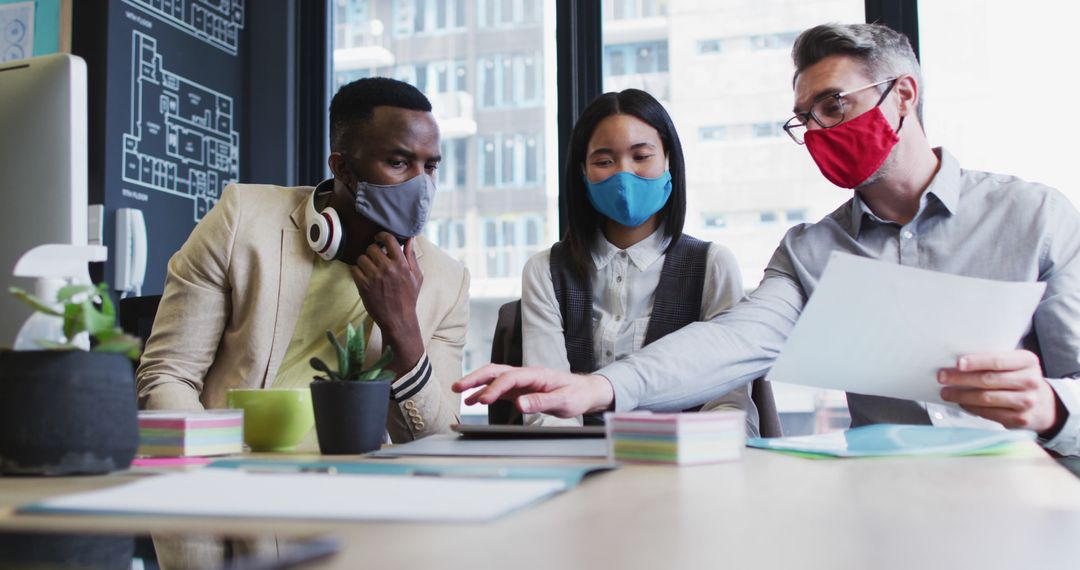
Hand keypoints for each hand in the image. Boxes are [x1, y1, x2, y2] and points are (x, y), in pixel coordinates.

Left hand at [350, 233, 423, 373]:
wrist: (398, 319)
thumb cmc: (408, 297)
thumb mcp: (417, 276)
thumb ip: (412, 256)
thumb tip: (410, 239)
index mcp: (401, 264)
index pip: (388, 239)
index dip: (382, 236)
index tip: (379, 238)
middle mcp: (387, 268)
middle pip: (371, 248)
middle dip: (372, 252)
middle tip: (375, 259)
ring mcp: (374, 277)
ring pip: (361, 258)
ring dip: (364, 262)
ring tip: (369, 270)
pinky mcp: (363, 285)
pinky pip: (354, 269)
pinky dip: (357, 272)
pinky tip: (364, 277)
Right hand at [453, 364, 614, 416]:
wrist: (585, 391)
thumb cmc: (576, 394)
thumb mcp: (563, 401)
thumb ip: (541, 402)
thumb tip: (519, 403)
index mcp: (536, 374)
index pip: (509, 378)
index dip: (494, 388)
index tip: (482, 401)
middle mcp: (526, 375)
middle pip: (496, 371)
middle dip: (475, 378)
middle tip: (457, 387)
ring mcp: (522, 381)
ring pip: (494, 378)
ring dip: (477, 383)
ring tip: (459, 393)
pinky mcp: (521, 389)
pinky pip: (499, 389)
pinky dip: (485, 392)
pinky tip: (474, 400)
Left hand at [938, 350, 1062, 434]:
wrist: (1044, 405)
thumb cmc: (1018, 379)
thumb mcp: (1014, 364)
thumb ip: (993, 361)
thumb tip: (956, 363)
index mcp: (1027, 361)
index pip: (998, 361)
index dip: (977, 362)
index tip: (958, 363)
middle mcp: (1030, 381)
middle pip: (988, 380)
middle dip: (961, 379)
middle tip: (942, 377)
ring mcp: (1026, 401)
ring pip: (986, 398)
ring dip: (962, 395)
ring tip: (946, 392)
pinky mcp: (1019, 419)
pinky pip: (989, 413)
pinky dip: (971, 408)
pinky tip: (961, 403)